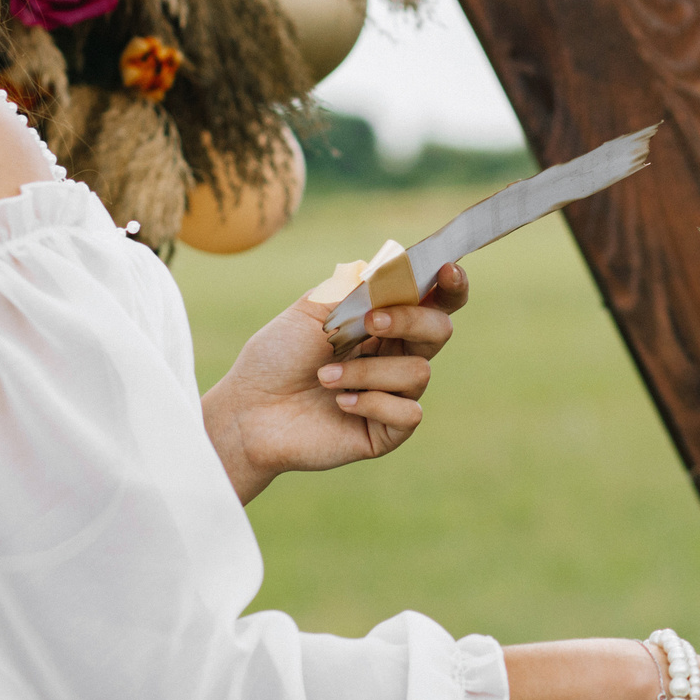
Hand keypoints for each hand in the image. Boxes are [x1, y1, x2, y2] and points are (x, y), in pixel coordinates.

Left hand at [201, 263, 468, 502]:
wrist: (248, 409)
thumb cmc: (277, 356)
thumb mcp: (311, 310)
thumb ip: (356, 290)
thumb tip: (397, 270)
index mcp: (384, 321)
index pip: (433, 301)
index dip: (450, 285)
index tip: (447, 269)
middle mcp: (396, 355)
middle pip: (439, 330)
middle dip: (409, 320)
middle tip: (369, 322)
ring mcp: (394, 393)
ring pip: (418, 372)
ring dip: (368, 371)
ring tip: (324, 377)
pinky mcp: (387, 430)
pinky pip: (408, 413)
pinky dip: (372, 402)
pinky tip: (339, 403)